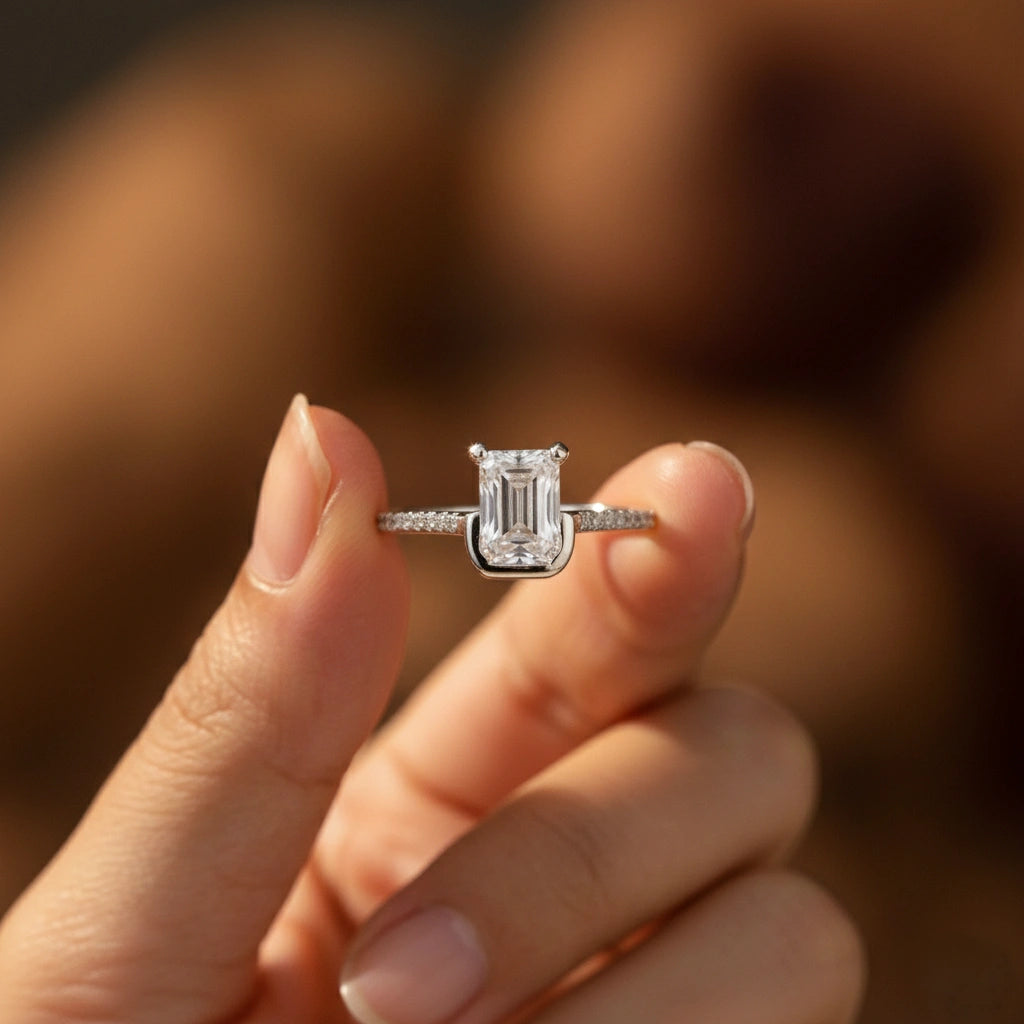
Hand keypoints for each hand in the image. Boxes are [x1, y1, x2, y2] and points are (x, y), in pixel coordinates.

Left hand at [0, 394, 862, 1022]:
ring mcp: (650, 1001)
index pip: (595, 639)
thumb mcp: (131, 926)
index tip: (694, 486)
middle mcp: (569, 888)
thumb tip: (322, 433)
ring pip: (794, 920)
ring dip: (633, 1000)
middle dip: (594, 849)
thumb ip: (246, 706)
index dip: (652, 558)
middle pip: (738, 757)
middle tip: (394, 980)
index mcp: (432, 803)